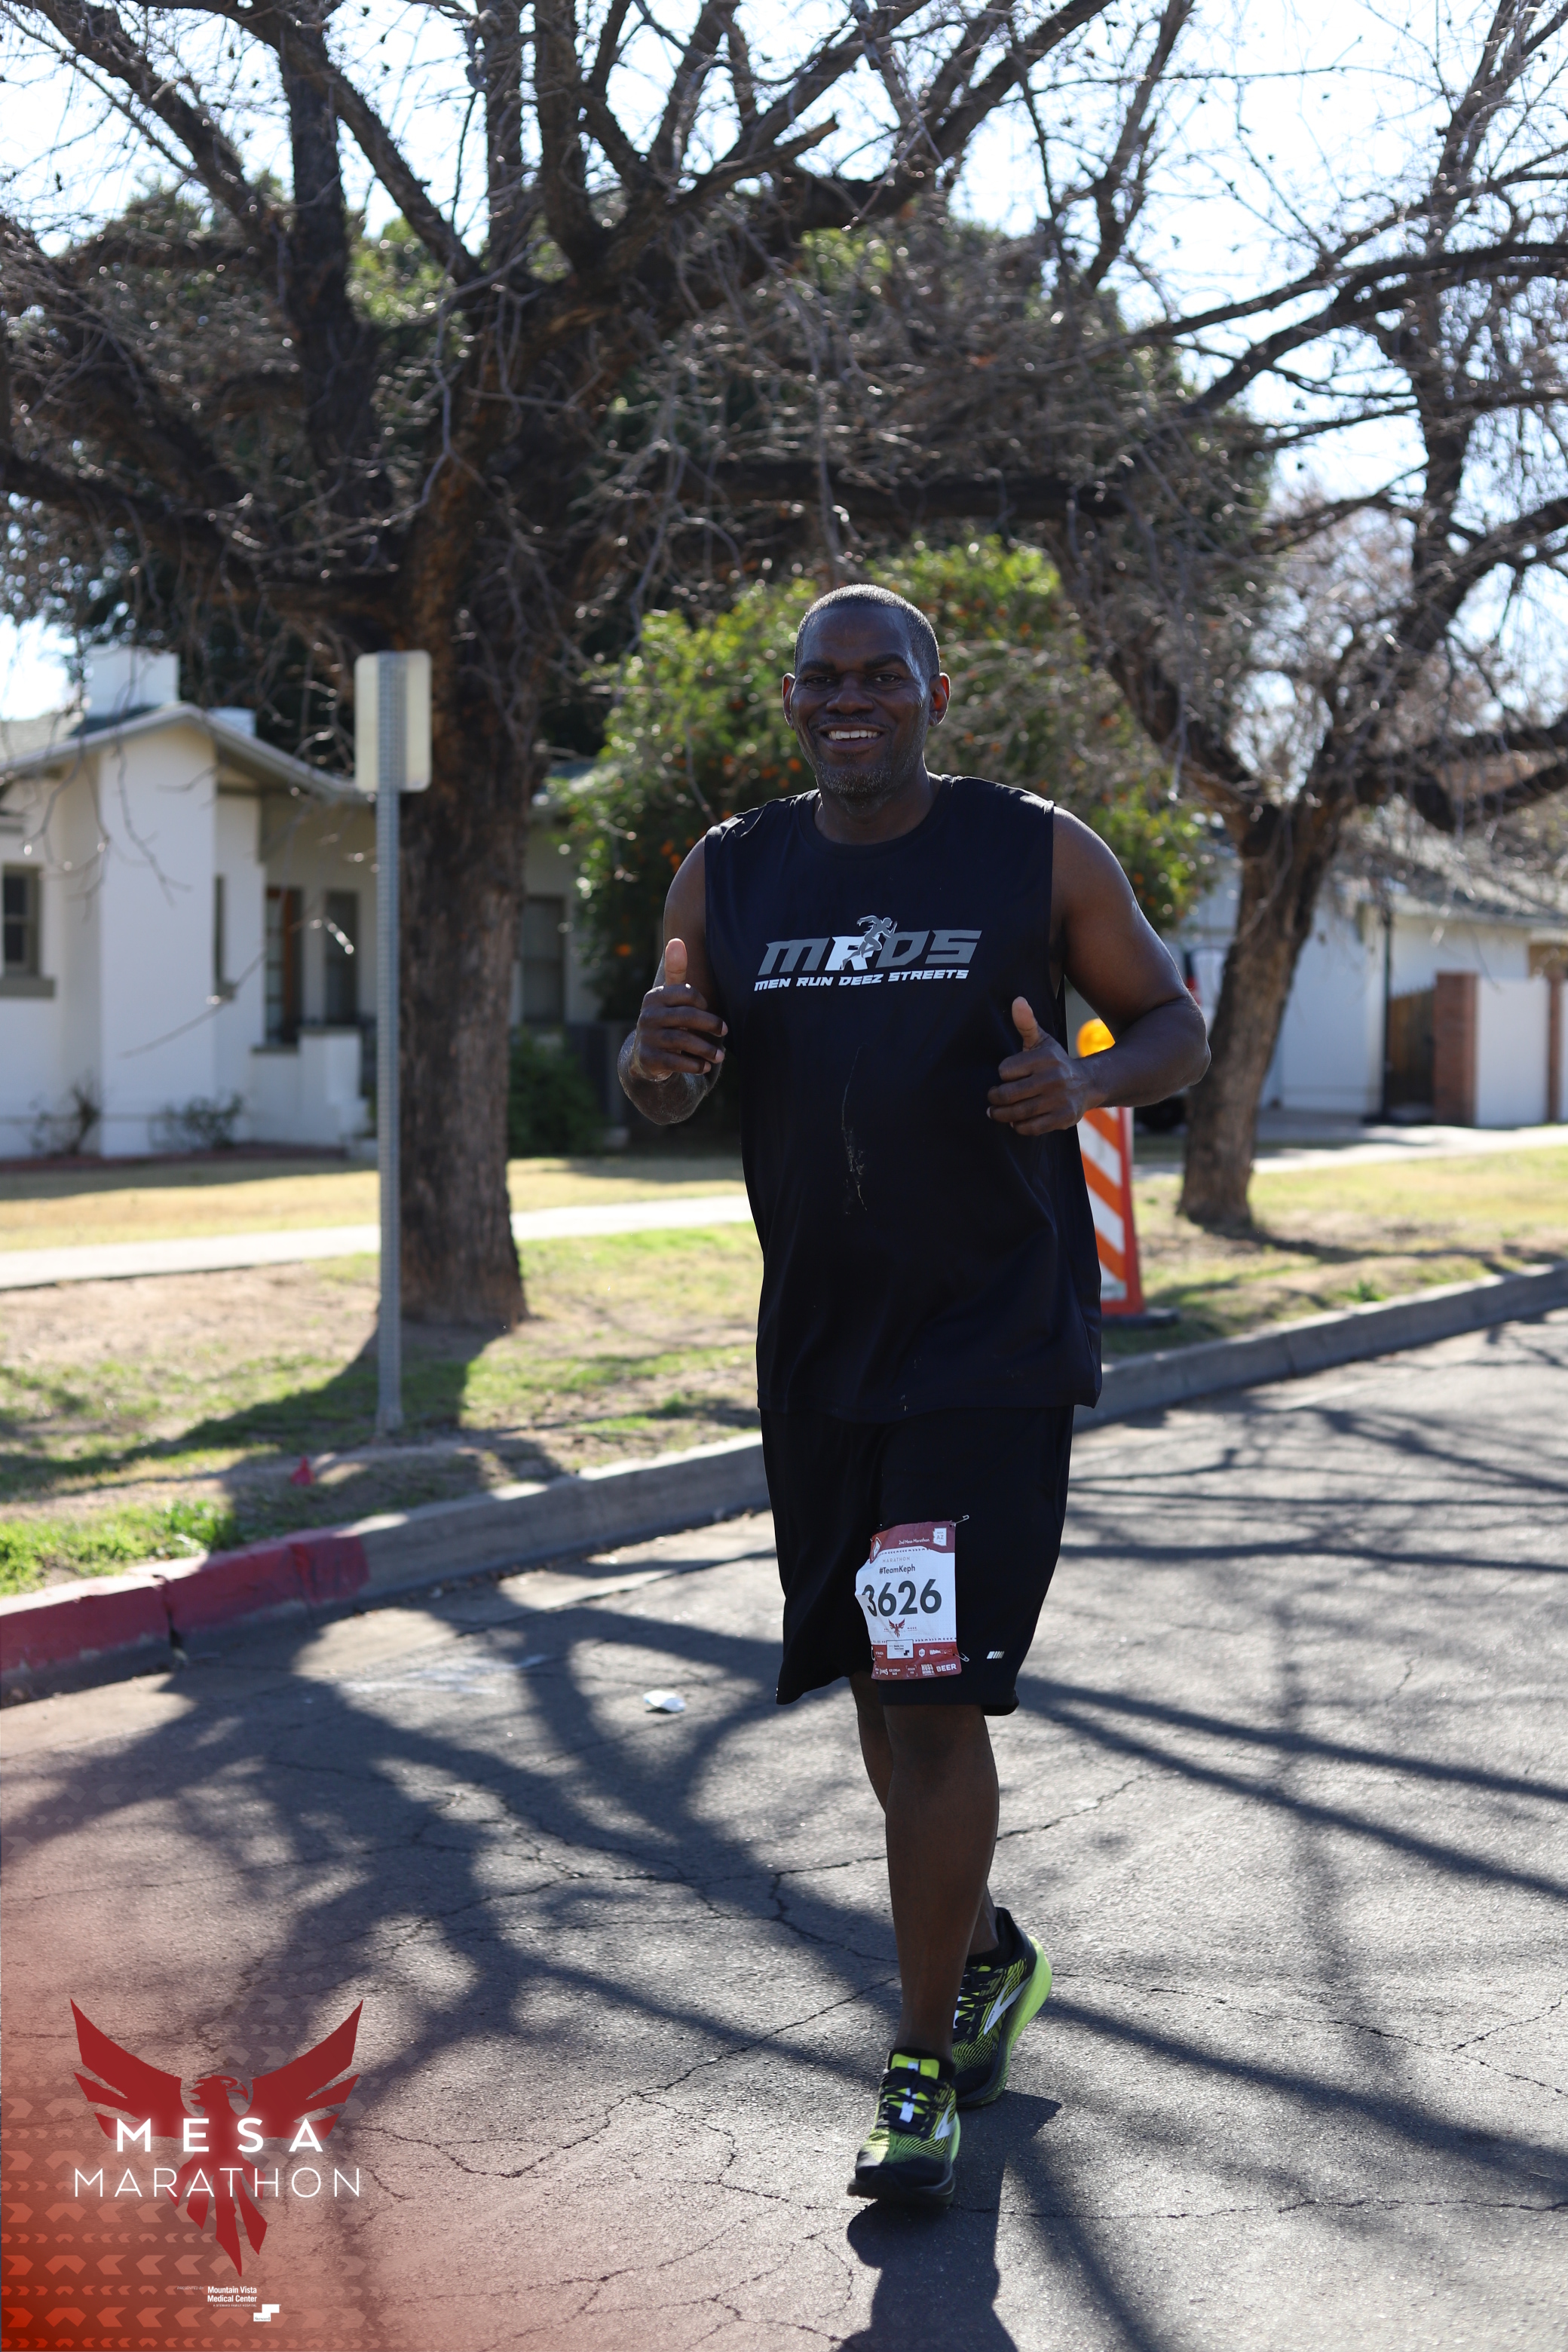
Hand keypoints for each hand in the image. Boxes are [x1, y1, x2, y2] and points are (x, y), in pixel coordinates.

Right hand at [627, 938, 726, 1081]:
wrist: (646, 1056)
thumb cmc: (668, 1021)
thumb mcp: (671, 997)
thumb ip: (676, 972)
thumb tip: (677, 941)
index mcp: (655, 996)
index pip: (686, 993)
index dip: (704, 1003)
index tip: (711, 1010)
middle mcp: (647, 1015)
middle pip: (686, 1017)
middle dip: (710, 1025)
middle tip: (725, 1032)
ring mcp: (646, 1037)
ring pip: (681, 1041)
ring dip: (705, 1049)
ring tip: (720, 1056)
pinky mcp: (647, 1059)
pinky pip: (674, 1062)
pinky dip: (692, 1065)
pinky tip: (704, 1066)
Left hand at [986, 997, 1092, 1134]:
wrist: (1088, 1083)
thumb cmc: (1055, 1062)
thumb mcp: (1042, 1041)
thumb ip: (1026, 1023)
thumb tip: (1018, 1000)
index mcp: (1044, 1057)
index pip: (1005, 1070)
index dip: (1002, 1075)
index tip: (1005, 1076)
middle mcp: (1053, 1078)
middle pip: (1008, 1094)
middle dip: (995, 1099)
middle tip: (991, 1100)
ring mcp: (1059, 1099)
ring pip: (1018, 1112)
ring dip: (1002, 1115)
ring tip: (995, 1113)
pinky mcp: (1063, 1117)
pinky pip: (1032, 1127)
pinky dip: (1019, 1126)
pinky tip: (1015, 1122)